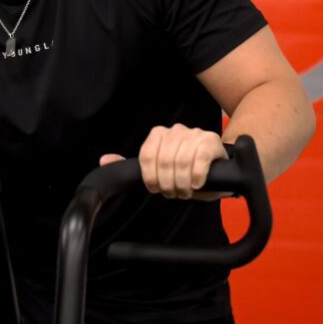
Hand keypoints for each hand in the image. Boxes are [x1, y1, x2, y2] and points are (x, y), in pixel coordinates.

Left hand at [101, 124, 226, 199]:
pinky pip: (199, 160)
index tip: (157, 189)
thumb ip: (134, 166)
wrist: (217, 167)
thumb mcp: (158, 169)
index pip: (146, 156)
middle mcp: (176, 130)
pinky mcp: (211, 142)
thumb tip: (105, 161)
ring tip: (186, 190)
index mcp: (159, 134)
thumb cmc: (186, 169)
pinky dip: (196, 176)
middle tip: (174, 193)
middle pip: (163, 161)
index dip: (151, 178)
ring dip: (183, 184)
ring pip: (181, 162)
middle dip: (168, 184)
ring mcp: (195, 134)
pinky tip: (197, 183)